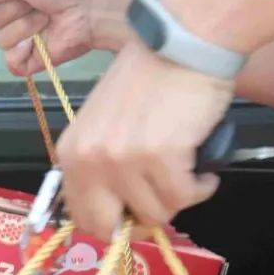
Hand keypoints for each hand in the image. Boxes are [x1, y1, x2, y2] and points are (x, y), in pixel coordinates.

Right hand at [0, 0, 139, 76]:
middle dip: (15, 9)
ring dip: (26, 26)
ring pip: (2, 40)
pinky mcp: (30, 62)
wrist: (89, 7)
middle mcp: (12, 19)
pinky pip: (11, 62)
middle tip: (38, 3)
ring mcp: (21, 42)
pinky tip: (38, 41)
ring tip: (47, 18)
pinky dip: (23, 51)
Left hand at [56, 41, 233, 239]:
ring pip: (155, 213)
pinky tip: (202, 169)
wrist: (181, 46)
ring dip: (178, 197)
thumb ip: (98, 166)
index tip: (132, 216)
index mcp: (70, 155)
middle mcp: (91, 162)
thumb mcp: (102, 126)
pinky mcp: (162, 158)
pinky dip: (201, 188)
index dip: (110, 224)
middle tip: (162, 205)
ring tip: (186, 169)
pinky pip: (185, 197)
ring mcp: (124, 161)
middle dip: (139, 224)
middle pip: (109, 228)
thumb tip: (115, 208)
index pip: (81, 216)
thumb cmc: (146, 82)